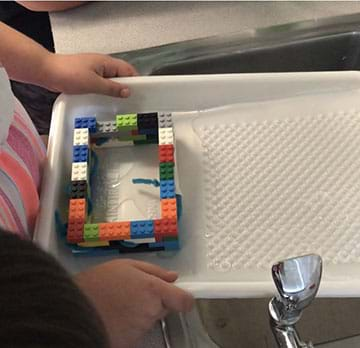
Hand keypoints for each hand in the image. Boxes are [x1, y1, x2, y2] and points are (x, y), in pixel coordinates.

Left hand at [43, 53, 137, 97]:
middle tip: (132, 102)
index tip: (141, 93)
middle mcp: (102, 65)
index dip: (136, 81)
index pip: (128, 70)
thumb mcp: (94, 83)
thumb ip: (112, 88)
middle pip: (120, 76)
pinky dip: (105, 92)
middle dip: (127, 87)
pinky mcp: (87, 78)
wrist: (47, 71)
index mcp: (106, 63)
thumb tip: (128, 91)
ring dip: (115, 91)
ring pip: (111, 81)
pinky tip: (106, 101)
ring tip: (121, 104)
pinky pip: (101, 85)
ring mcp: (94, 71)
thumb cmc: (69, 74)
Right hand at [75, 259, 193, 347]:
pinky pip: (137, 330)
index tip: (179, 295)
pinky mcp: (130, 342)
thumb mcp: (126, 265)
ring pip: (150, 319)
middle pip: (164, 308)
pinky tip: (116, 315)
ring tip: (120, 302)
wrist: (72, 308)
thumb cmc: (99, 282)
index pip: (184, 301)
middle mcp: (150, 311)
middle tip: (134, 292)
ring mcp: (140, 329)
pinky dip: (131, 324)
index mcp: (153, 290)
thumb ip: (154, 270)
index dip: (184, 298)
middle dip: (155, 301)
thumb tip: (174, 277)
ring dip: (141, 312)